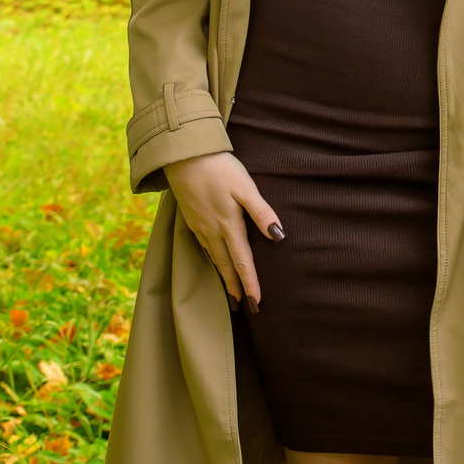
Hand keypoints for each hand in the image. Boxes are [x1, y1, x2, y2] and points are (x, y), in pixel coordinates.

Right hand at [166, 150, 282, 309]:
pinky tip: (214, 260)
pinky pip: (203, 247)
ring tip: (230, 291)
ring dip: (223, 276)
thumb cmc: (220, 169)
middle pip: (226, 265)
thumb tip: (278, 236)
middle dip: (235, 287)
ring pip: (214, 258)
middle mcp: (212, 231)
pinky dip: (212, 260)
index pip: (242, 262)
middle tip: (243, 306)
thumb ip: (261, 212)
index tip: (256, 303)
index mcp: (229, 225)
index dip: (250, 283)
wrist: (184, 156)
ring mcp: (199, 226)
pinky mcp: (191, 219)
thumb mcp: (245, 187)